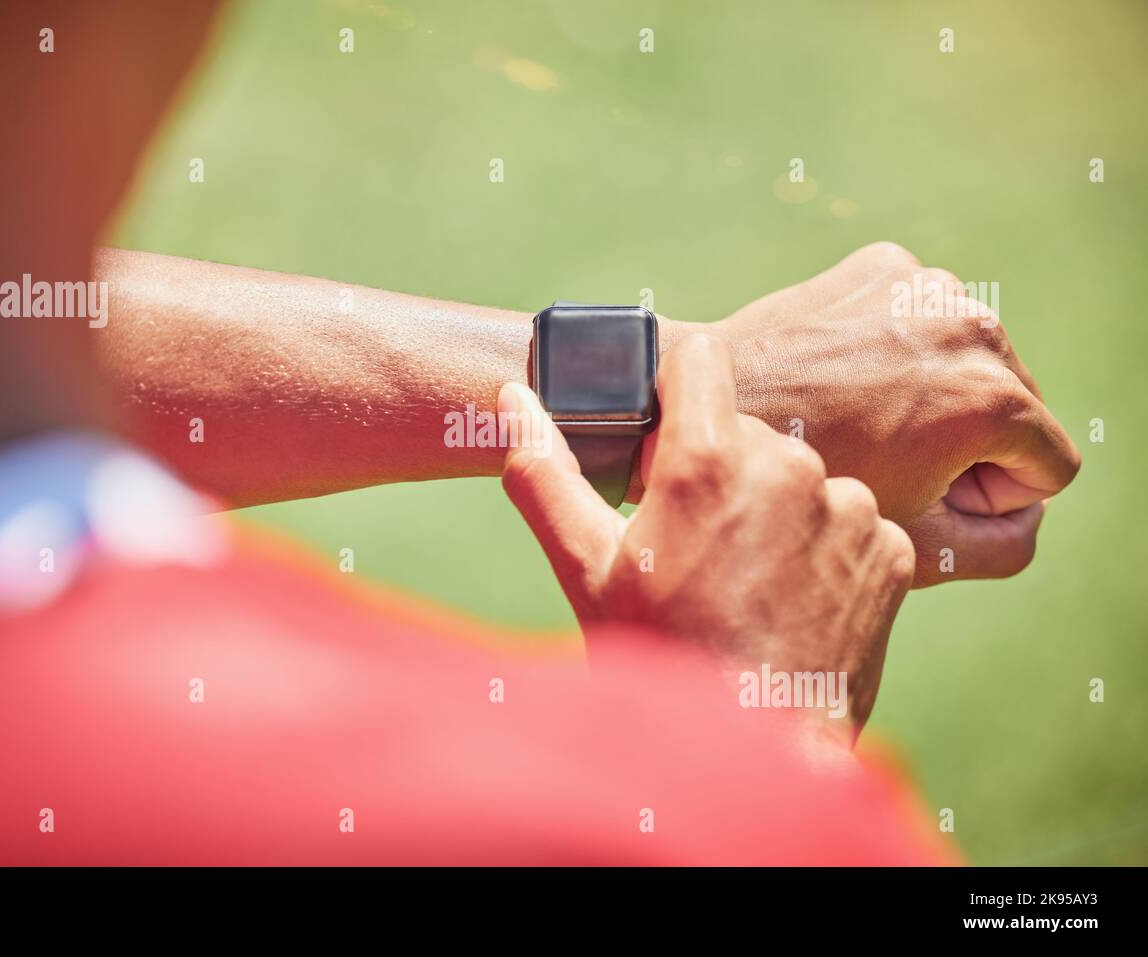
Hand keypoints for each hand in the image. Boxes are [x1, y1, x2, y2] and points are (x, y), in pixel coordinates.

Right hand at [500, 335, 914, 742]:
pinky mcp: (893, 551)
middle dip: (716, 470)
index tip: (661, 441)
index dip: (673, 392)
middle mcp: (792, 468)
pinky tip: (792, 598)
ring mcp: (852, 509)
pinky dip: (824, 547)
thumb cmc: (661, 658)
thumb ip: (545, 472)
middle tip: (692, 544)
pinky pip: (850, 520)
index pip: (699, 358)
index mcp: (709, 460)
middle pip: (745, 429)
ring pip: (800, 477)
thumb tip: (511, 399)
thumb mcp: (586, 570)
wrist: (750, 757)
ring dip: (774, 510)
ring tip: (745, 581)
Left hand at [666, 242, 1080, 585]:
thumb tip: (1025, 505)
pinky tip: (843, 375)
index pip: (1049, 463)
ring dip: (935, 392)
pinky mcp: (884, 265)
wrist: (700, 408)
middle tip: (883, 460)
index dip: (990, 495)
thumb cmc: (802, 489)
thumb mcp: (914, 544)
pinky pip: (925, 320)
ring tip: (859, 417)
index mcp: (991, 399)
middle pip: (1016, 404)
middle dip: (966, 441)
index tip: (923, 495)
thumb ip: (1005, 543)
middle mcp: (972, 326)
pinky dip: (899, 348)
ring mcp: (927, 285)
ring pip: (972, 359)